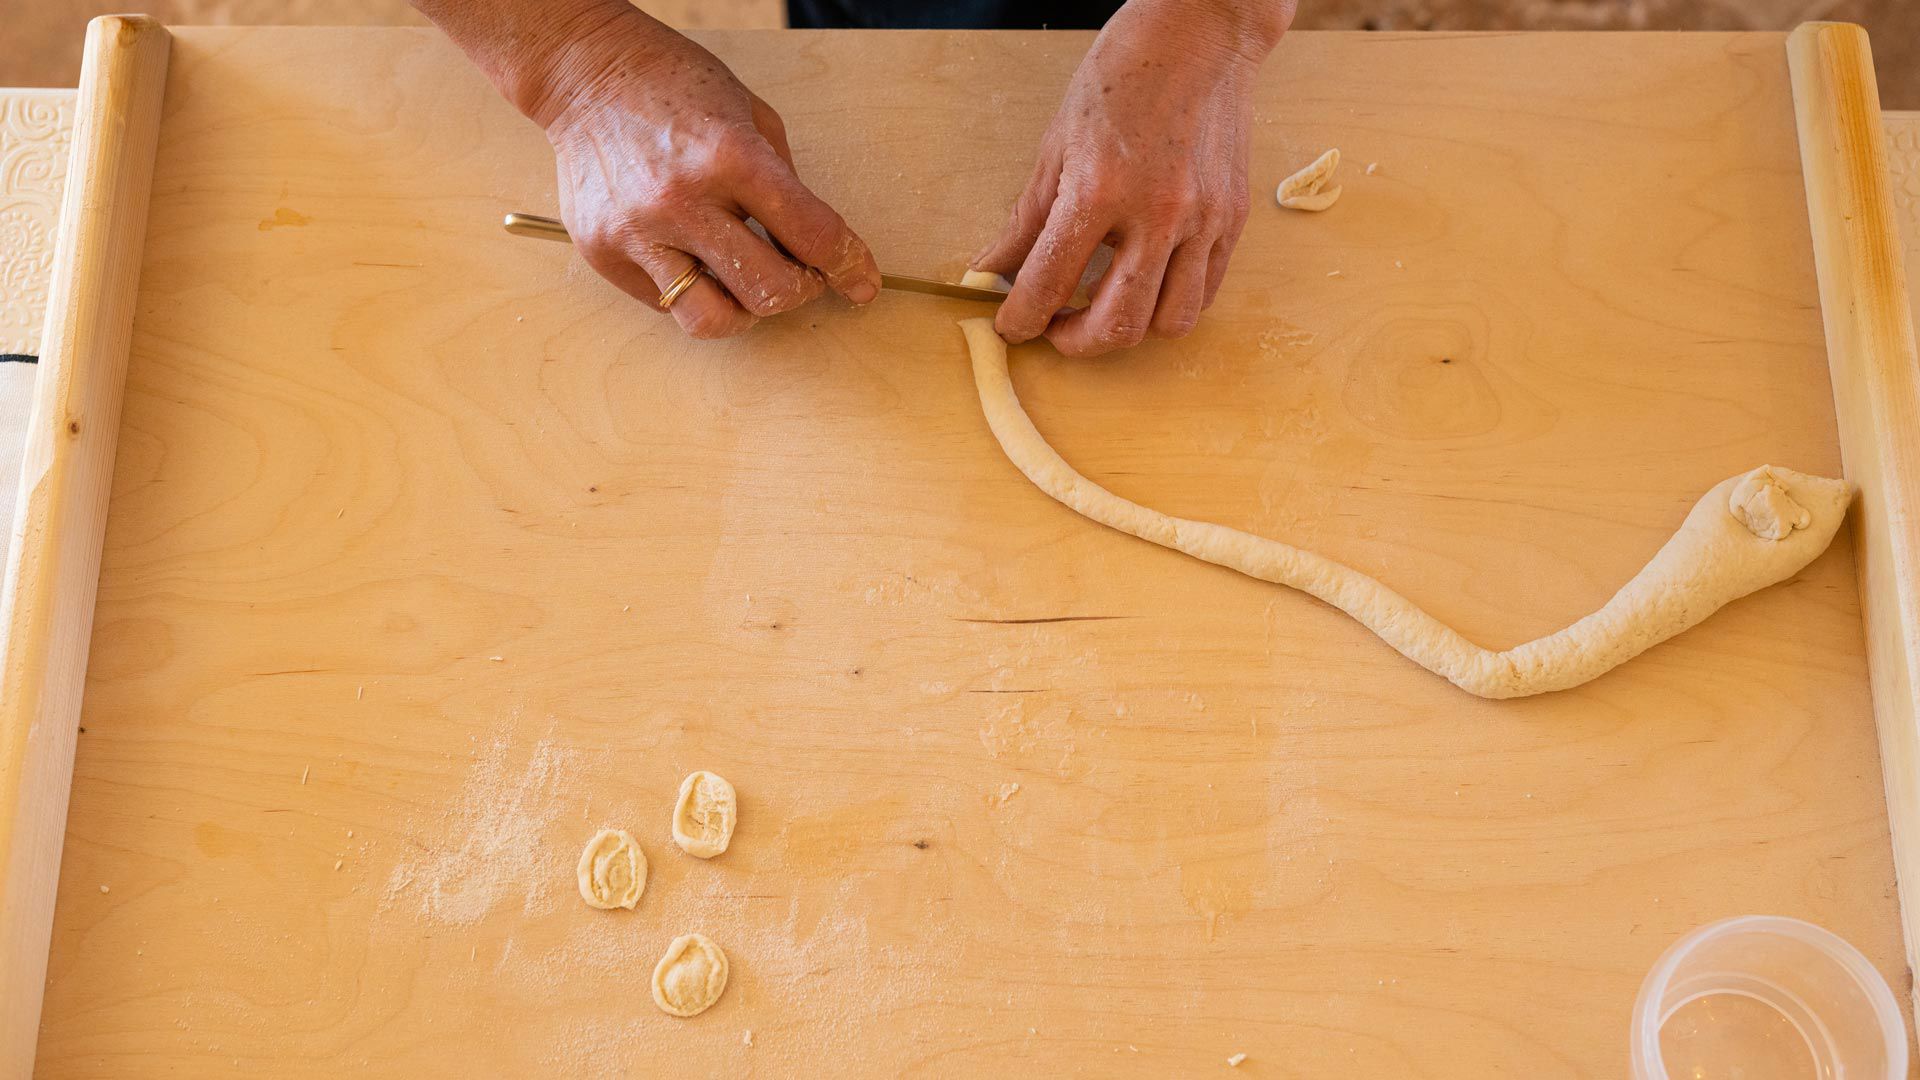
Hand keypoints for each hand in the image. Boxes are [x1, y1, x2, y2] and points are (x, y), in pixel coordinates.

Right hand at [526, 8, 880, 336]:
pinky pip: (666, 303)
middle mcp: (682, 201)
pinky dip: (694, 290)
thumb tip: (817, 248)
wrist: (585, 74)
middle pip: (769, 292)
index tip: (861, 282)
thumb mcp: (752, 116)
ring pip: (713, 319)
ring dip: (745, 308)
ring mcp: (637, 233)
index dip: (848, 266)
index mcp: (730, 157)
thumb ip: (787, 184)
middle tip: (800, 272)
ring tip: (745, 278)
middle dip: (801, 289)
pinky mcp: (605, 254)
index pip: (812, 235)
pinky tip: (694, 256)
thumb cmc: (676, 87)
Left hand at [973, 0, 1291, 355]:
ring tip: (1103, 310)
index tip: (1012, 327)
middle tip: (1056, 329)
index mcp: (1099, 191)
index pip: (1048, 284)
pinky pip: (1203, 293)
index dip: (1020, 320)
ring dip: (1128, 331)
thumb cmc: (1124, 74)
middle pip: (1116, 324)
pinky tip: (1145, 286)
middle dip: (1075, 343)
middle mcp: (1156, 214)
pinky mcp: (1232, 221)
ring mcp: (1202, 221)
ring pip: (1168, 322)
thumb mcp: (1057, 143)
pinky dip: (1169, 305)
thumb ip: (1027, 217)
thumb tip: (993, 266)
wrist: (1200, 35)